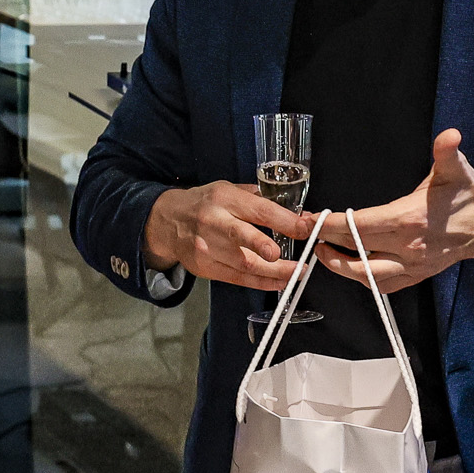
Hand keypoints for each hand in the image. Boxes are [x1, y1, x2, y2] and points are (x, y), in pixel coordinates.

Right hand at [143, 181, 312, 291]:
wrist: (167, 222)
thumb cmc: (204, 203)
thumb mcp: (228, 189)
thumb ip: (259, 199)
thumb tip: (295, 213)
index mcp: (224, 198)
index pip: (258, 210)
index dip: (285, 221)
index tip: (306, 228)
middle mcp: (214, 222)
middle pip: (243, 238)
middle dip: (270, 250)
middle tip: (296, 261)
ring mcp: (207, 247)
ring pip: (244, 264)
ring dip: (274, 273)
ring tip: (296, 274)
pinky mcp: (205, 267)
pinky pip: (238, 279)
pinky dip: (261, 283)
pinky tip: (278, 283)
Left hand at [314, 129, 473, 292]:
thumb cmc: (469, 196)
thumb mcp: (457, 170)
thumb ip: (447, 152)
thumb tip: (450, 134)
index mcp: (409, 219)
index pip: (359, 226)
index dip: (330, 224)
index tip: (309, 219)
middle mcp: (408, 248)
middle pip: (355, 252)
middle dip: (326, 244)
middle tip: (307, 234)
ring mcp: (412, 266)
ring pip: (366, 276)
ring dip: (341, 267)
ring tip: (324, 251)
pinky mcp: (416, 276)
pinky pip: (382, 285)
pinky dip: (362, 278)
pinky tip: (350, 264)